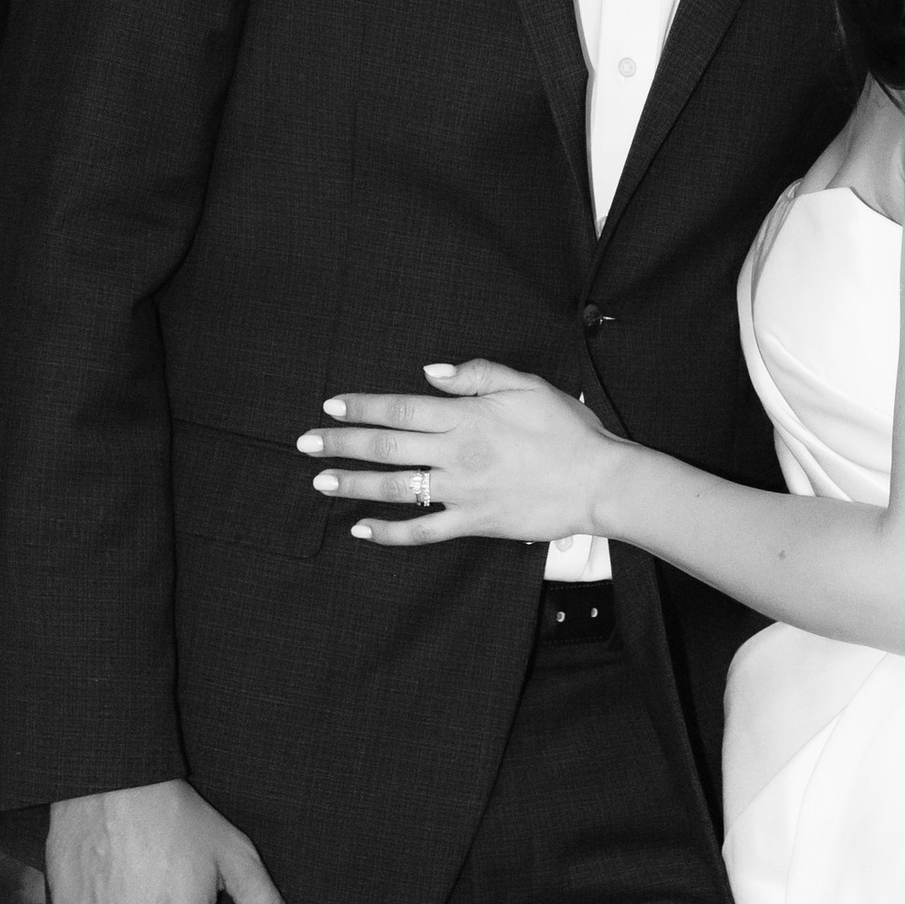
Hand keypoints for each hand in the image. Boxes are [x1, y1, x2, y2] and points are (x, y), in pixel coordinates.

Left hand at [298, 359, 619, 545]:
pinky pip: (423, 532)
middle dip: (341, 443)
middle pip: (387, 446)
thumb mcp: (526, 385)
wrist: (599, 481)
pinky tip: (361, 530)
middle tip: (305, 443)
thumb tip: (430, 370)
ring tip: (321, 481)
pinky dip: (389, 533)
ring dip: (354, 484)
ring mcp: (462, 492)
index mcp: (467, 417)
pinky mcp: (474, 522)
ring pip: (396, 488)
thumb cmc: (567, 429)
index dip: (362, 407)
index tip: (331, 405)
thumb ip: (476, 374)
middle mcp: (457, 454)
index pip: (401, 408)